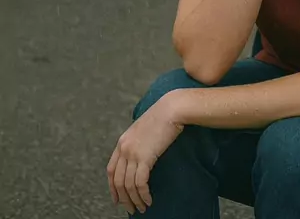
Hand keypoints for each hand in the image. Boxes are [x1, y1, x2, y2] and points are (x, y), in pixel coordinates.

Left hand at [107, 96, 183, 214]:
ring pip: (128, 185)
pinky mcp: (144, 157)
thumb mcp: (144, 129)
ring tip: (142, 208)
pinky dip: (143, 194)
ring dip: (135, 200)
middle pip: (118, 181)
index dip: (112, 187)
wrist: (171, 109)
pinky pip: (140, 183)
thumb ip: (138, 142)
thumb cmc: (162, 117)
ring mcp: (133, 153)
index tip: (117, 199)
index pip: (111, 170)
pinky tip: (149, 199)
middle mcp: (124, 148)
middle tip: (131, 209)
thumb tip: (141, 158)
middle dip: (123, 198)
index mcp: (122, 142)